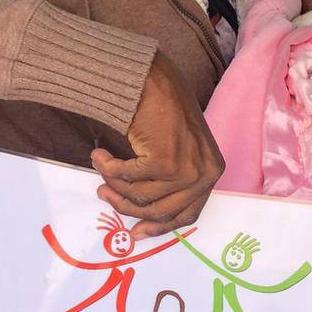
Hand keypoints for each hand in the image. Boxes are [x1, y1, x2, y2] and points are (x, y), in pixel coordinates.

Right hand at [90, 52, 223, 237]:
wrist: (152, 79)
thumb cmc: (163, 108)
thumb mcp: (179, 149)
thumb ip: (171, 180)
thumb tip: (145, 215)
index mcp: (212, 172)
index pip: (187, 214)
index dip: (159, 227)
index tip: (136, 232)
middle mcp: (204, 174)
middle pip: (161, 211)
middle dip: (126, 206)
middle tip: (103, 195)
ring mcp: (186, 169)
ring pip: (140, 196)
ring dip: (113, 183)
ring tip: (100, 165)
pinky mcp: (165, 162)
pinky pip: (127, 178)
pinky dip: (108, 167)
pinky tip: (99, 155)